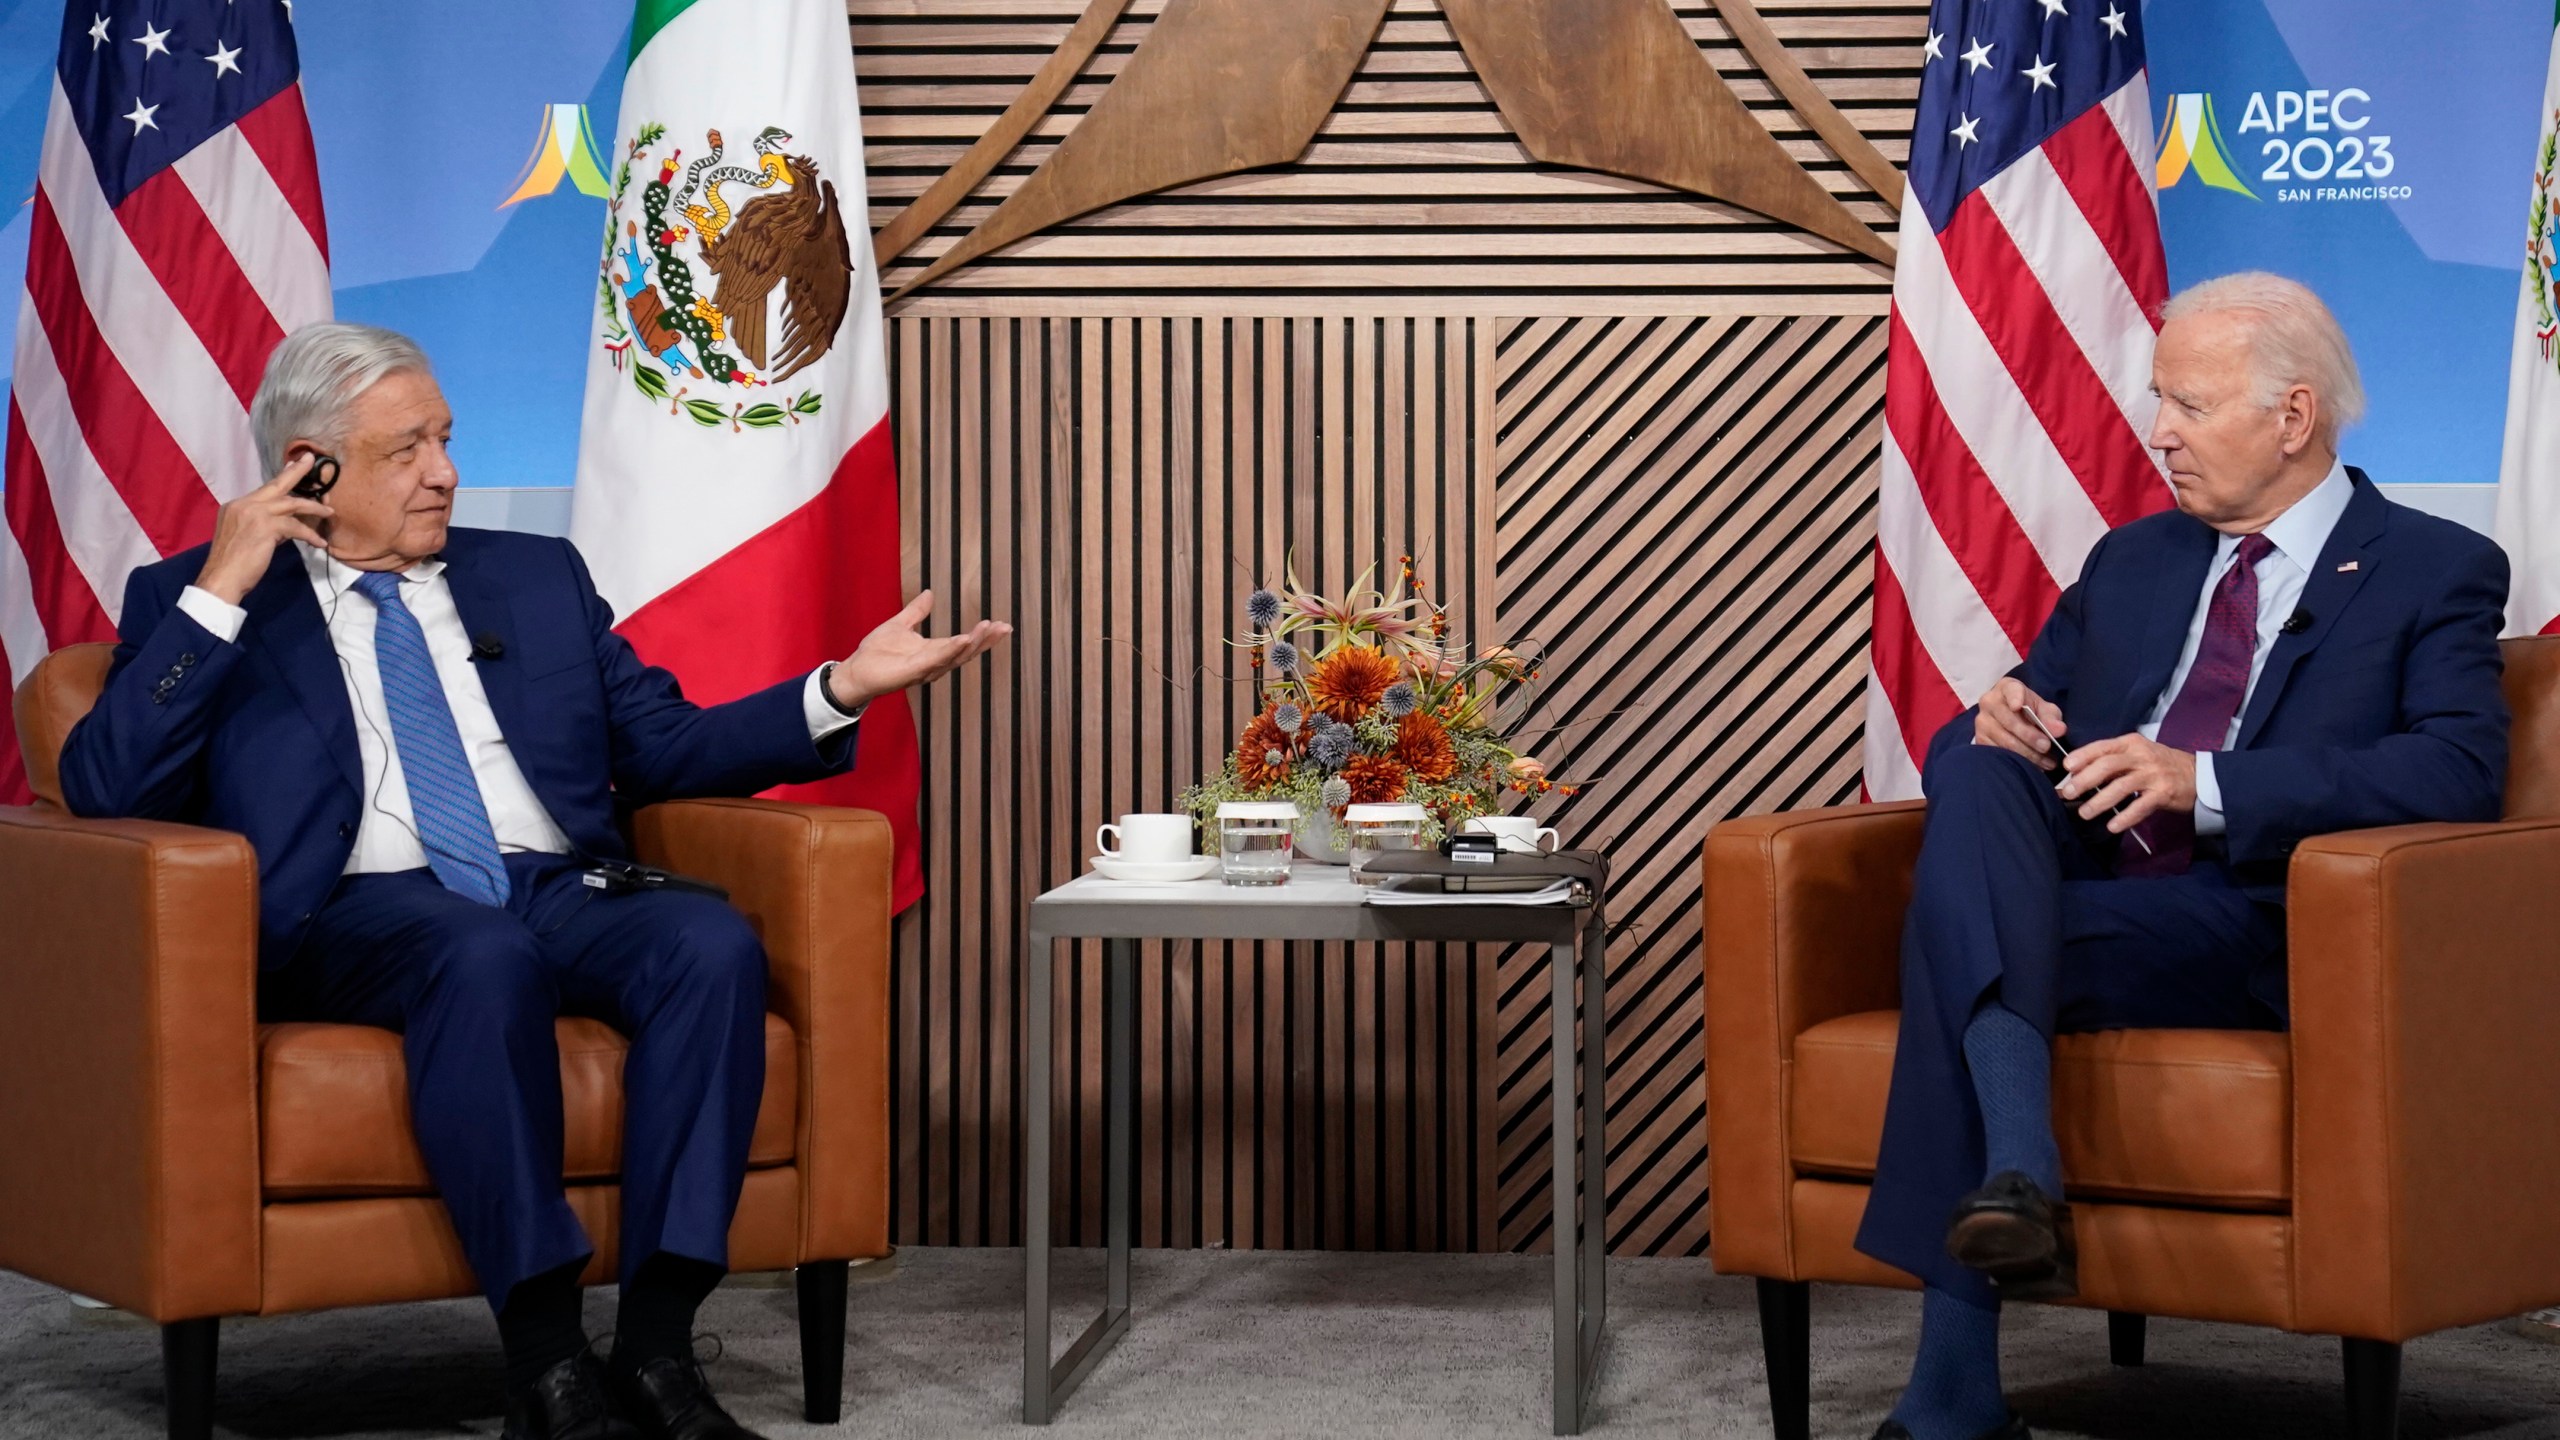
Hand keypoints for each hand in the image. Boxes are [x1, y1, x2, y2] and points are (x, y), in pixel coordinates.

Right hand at [195, 455, 332, 604]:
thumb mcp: (244, 536)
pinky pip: (296, 527)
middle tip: (309, 460)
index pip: (264, 490)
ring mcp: (254, 514)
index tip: (293, 466)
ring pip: (291, 504)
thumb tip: (285, 524)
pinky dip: (310, 535)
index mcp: (235, 506)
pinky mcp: (266, 527)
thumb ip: (262, 525)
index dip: (281, 480)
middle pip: (276, 485)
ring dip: (313, 508)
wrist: (222, 577)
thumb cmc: (232, 563)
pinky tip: (319, 543)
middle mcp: (243, 505)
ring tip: (329, 512)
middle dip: (296, 472)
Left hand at [826, 590, 1011, 709]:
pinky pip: (936, 660)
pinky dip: (952, 650)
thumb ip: (916, 611)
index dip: (983, 635)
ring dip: (974, 643)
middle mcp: (935, 662)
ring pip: (956, 656)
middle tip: (1005, 627)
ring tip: (988, 628)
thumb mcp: (900, 624)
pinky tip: (964, 639)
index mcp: (934, 650)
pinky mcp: (914, 671)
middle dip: (986, 640)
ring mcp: (926, 668)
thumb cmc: (876, 653)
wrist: (855, 670)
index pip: (964, 642)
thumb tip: (929, 593)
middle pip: (967, 652)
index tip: (1000, 624)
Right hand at [1972, 678, 2065, 770]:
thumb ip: (2052, 718)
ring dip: (2027, 753)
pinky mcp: (1980, 740)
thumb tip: (2059, 730)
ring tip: (2046, 761)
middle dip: (2029, 736)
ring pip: (2004, 740)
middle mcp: (1989, 702)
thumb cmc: (2031, 712)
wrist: (2012, 720)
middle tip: (2046, 746)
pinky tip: (2033, 765)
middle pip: (2009, 721)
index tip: (2018, 706)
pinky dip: (2018, 761)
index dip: (2014, 698)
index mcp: (2007, 688)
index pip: (2010, 690)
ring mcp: (1982, 722)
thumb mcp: (2044, 710)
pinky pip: (1999, 752)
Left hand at [2057, 734, 2196, 832]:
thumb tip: (2078, 775)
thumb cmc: (2160, 764)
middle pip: (2107, 766)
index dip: (2082, 756)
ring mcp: (2153, 775)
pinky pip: (2139, 807)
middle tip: (2068, 793)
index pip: (2102, 747)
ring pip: (2120, 787)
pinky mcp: (2163, 794)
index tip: (2066, 768)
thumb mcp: (2137, 754)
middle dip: (2084, 780)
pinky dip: (2124, 817)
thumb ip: (2112, 761)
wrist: (2199, 775)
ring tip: (2084, 813)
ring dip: (2099, 802)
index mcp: (2131, 743)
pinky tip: (2112, 826)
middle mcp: (2141, 756)